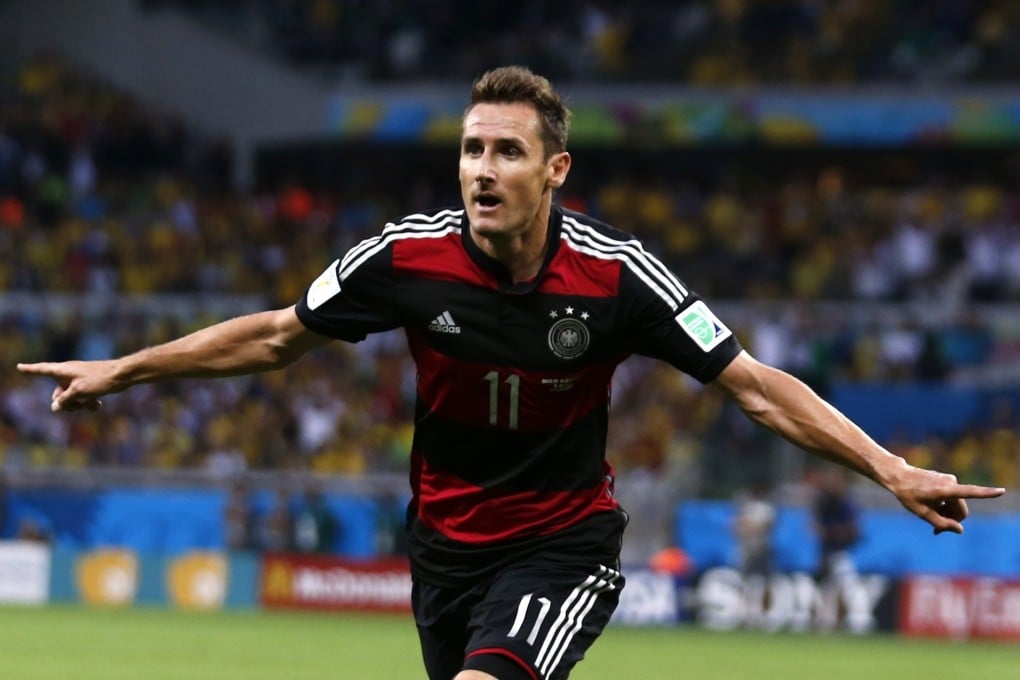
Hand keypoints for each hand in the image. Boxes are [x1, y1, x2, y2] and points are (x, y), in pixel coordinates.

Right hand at [16, 360, 118, 412]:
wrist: (123, 375)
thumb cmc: (100, 379)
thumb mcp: (79, 391)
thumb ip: (64, 399)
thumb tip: (54, 407)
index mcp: (63, 370)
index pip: (42, 369)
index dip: (30, 369)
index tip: (19, 366)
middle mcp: (70, 374)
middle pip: (58, 393)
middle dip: (65, 403)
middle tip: (77, 406)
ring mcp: (80, 379)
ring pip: (72, 397)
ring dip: (79, 404)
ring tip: (91, 404)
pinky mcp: (90, 384)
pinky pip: (83, 397)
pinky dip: (88, 402)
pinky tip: (98, 405)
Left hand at [886, 463, 1004, 534]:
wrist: (898, 477)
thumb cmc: (908, 495)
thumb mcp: (922, 513)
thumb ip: (942, 523)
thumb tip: (960, 530)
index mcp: (945, 490)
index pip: (970, 492)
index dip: (987, 493)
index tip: (1002, 491)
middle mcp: (951, 482)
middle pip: (961, 509)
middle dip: (952, 520)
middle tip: (936, 531)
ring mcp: (949, 480)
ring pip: (957, 504)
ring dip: (948, 513)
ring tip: (931, 519)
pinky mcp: (947, 480)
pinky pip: (952, 498)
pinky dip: (945, 506)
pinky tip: (932, 509)